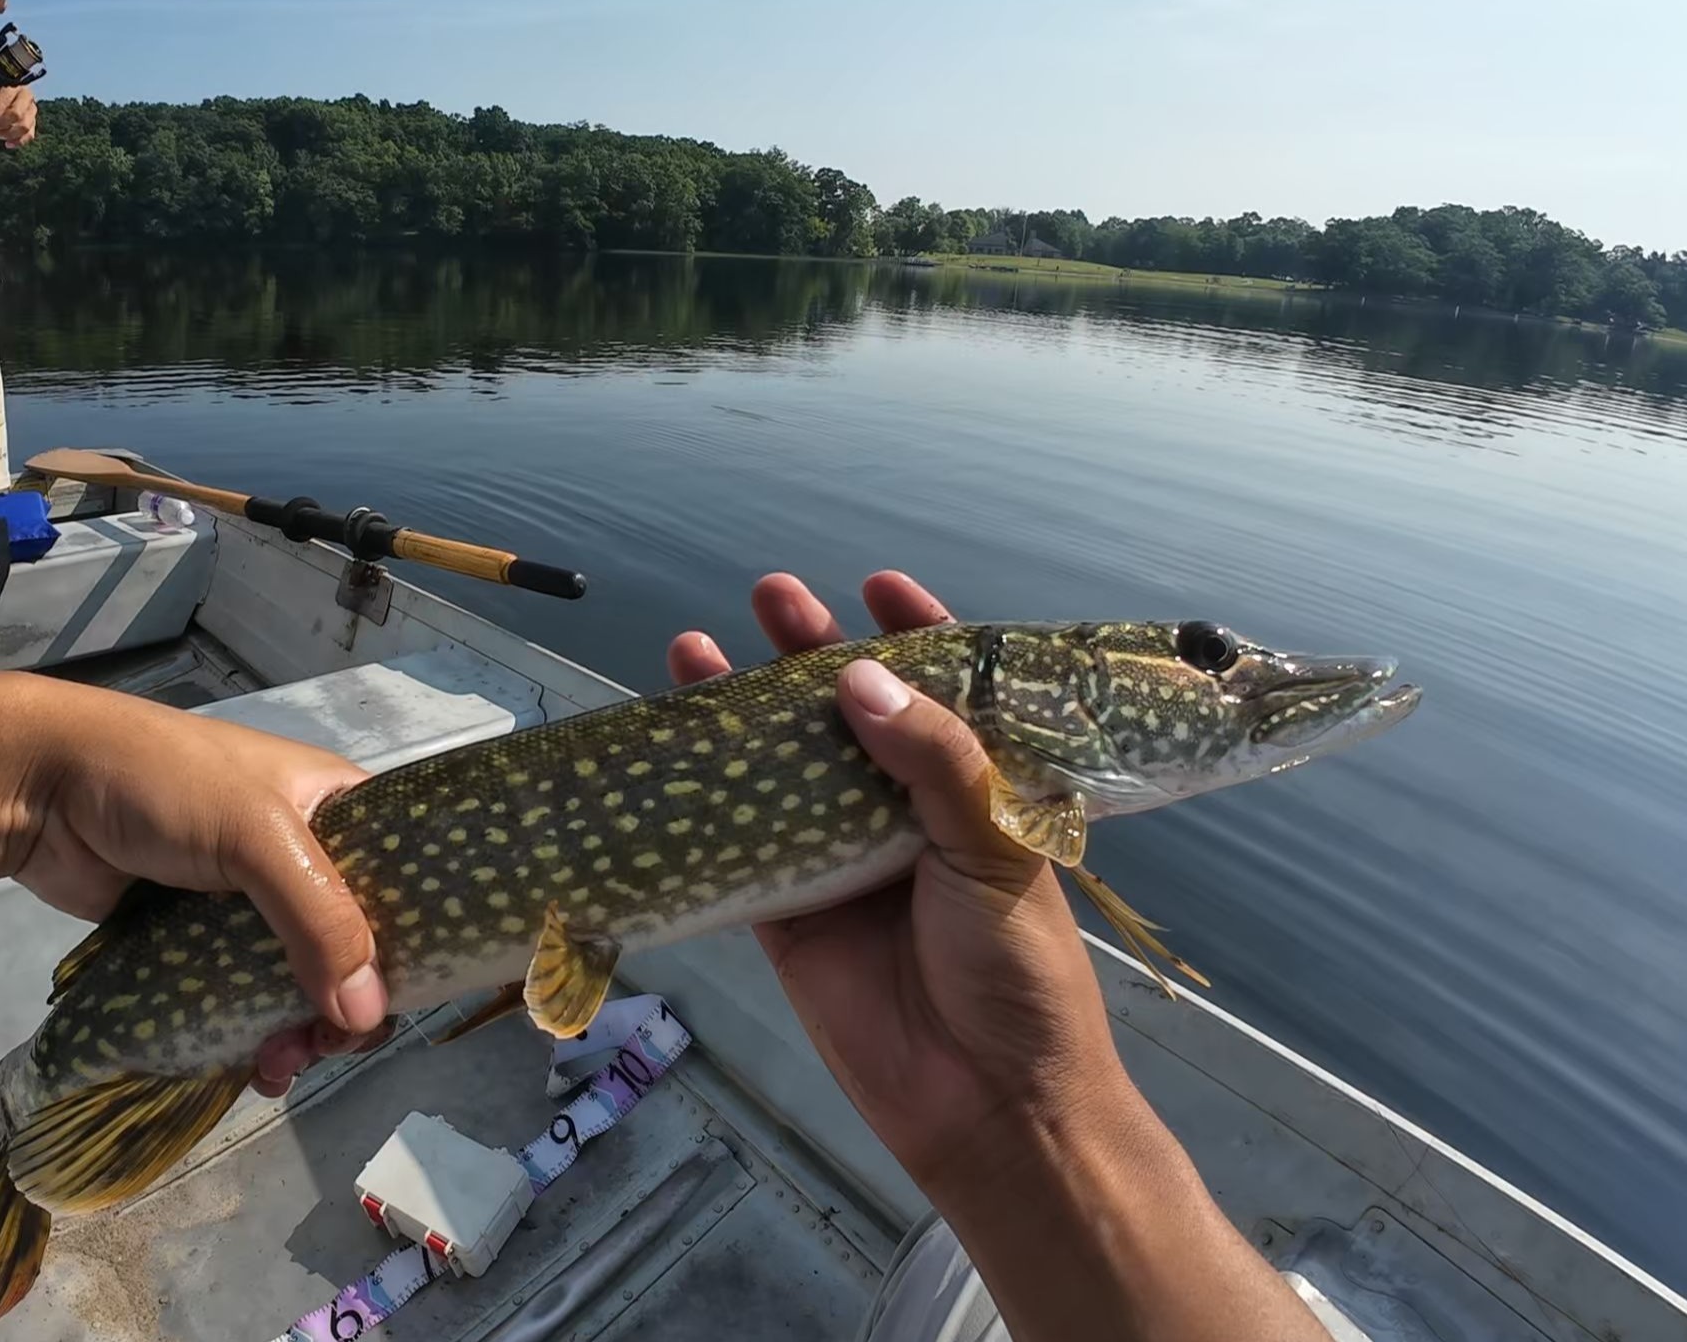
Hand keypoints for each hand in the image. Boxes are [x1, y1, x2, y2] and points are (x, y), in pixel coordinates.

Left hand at [0, 85, 38, 148]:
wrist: (6, 98)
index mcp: (14, 87)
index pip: (7, 99)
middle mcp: (26, 98)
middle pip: (18, 115)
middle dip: (2, 125)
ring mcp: (32, 111)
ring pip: (25, 127)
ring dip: (8, 134)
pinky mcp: (33, 123)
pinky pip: (29, 135)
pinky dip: (18, 141)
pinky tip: (8, 143)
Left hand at [7, 680, 387, 1097]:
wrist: (39, 790)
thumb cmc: (162, 784)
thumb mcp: (257, 836)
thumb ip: (318, 920)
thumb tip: (366, 1017)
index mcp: (335, 807)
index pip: (401, 883)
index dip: (408, 947)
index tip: (396, 1004)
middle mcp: (303, 854)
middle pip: (352, 946)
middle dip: (346, 1007)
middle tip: (323, 1047)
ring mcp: (249, 901)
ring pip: (298, 981)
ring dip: (298, 1031)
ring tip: (276, 1066)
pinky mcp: (199, 938)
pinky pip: (244, 996)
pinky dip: (253, 1034)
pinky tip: (251, 1069)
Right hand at [667, 573, 1130, 1191]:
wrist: (985, 1101)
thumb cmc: (1017, 968)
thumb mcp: (994, 848)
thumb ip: (932, 759)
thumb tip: (858, 677)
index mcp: (979, 790)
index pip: (948, 692)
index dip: (915, 635)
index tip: (877, 585)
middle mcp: (907, 813)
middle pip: (851, 715)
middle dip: (809, 652)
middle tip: (770, 595)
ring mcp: (841, 860)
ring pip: (783, 769)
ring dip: (742, 711)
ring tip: (695, 647)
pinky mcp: (786, 915)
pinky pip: (736, 846)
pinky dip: (699, 800)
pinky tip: (668, 746)